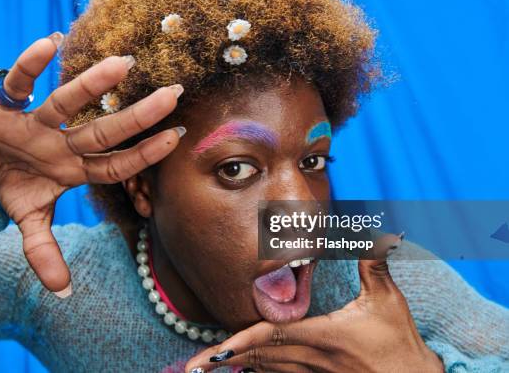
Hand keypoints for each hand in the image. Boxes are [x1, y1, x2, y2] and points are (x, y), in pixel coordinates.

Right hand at [0, 33, 183, 295]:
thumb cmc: (17, 189)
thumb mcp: (29, 222)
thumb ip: (45, 253)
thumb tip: (63, 292)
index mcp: (75, 169)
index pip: (116, 163)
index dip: (144, 155)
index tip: (177, 138)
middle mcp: (63, 143)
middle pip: (104, 130)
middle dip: (138, 116)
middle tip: (174, 94)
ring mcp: (38, 124)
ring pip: (68, 102)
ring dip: (92, 85)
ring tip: (124, 63)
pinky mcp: (8, 108)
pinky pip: (20, 84)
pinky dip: (31, 66)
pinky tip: (51, 41)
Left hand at [185, 258, 443, 372]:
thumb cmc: (400, 344)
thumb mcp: (388, 302)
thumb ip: (374, 266)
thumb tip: (375, 233)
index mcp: (322, 337)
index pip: (272, 338)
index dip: (241, 342)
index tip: (215, 351)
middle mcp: (311, 359)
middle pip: (259, 358)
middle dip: (225, 360)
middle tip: (193, 367)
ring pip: (266, 370)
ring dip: (237, 366)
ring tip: (205, 367)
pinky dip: (259, 372)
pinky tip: (243, 369)